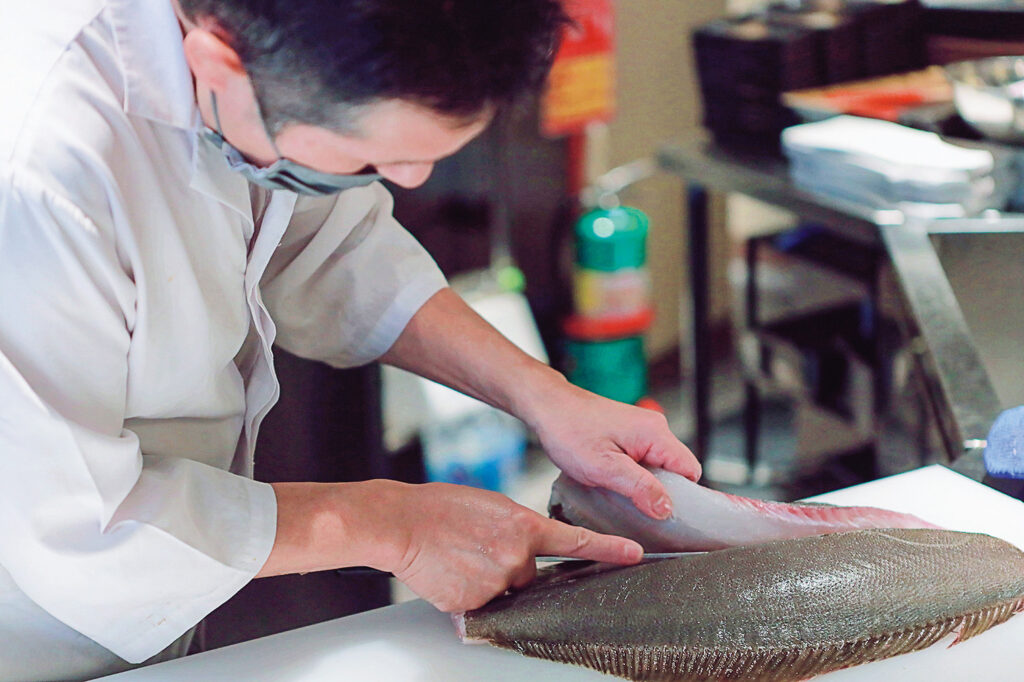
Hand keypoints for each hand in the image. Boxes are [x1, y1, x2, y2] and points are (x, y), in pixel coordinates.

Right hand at [378, 481, 642, 611]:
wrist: (402, 523)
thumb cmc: (440, 508)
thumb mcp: (491, 507)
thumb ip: (516, 530)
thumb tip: (525, 552)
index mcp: (523, 527)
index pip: (574, 543)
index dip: (608, 550)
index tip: (635, 554)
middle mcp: (515, 558)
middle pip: (528, 575)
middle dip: (509, 565)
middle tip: (477, 548)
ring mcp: (495, 583)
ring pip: (504, 590)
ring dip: (487, 579)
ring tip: (459, 557)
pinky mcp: (473, 604)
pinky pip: (480, 604)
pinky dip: (468, 593)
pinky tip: (451, 572)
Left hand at [526, 382, 700, 519]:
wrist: (548, 406)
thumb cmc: (568, 429)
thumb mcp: (604, 468)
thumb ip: (639, 488)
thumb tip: (666, 508)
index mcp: (655, 434)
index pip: (690, 471)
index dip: (684, 496)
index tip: (667, 515)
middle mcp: (654, 428)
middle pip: (676, 470)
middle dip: (660, 491)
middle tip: (635, 505)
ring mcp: (642, 430)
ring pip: (659, 467)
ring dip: (644, 483)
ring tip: (619, 491)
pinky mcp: (630, 433)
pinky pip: (644, 460)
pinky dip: (634, 474)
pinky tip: (614, 480)